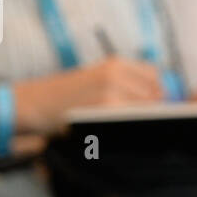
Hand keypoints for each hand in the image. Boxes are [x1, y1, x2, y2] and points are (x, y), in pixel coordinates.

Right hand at [12, 58, 164, 134]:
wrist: (33, 104)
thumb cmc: (66, 98)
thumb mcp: (97, 81)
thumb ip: (127, 86)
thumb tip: (163, 100)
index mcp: (116, 63)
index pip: (157, 77)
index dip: (156, 95)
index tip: (148, 107)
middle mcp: (116, 72)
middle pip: (156, 96)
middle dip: (150, 111)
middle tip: (129, 122)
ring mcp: (112, 90)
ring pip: (147, 110)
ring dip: (140, 122)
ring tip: (115, 126)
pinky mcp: (107, 107)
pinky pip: (133, 121)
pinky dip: (128, 130)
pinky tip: (110, 132)